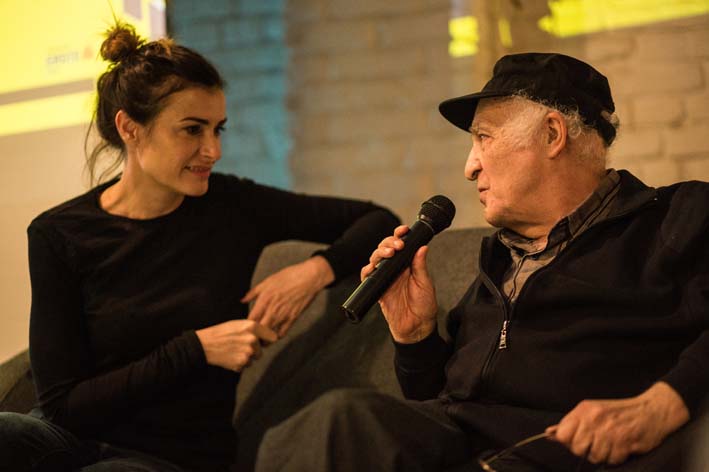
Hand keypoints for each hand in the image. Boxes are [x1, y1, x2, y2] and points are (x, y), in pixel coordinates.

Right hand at [196, 319, 277, 371]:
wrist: (204, 344)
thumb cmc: (221, 332)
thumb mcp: (238, 324)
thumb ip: (254, 329)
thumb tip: (267, 336)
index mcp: (252, 327)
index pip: (273, 337)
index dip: (267, 341)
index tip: (263, 343)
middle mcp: (252, 339)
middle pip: (261, 351)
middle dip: (253, 351)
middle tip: (239, 346)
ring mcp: (247, 353)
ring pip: (253, 359)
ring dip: (245, 358)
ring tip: (232, 350)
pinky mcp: (241, 364)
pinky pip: (244, 366)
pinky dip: (238, 364)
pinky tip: (229, 357)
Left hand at [243, 256, 333, 337]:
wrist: (309, 278)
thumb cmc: (289, 276)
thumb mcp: (268, 281)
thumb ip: (253, 292)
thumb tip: (243, 300)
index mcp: (264, 300)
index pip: (250, 320)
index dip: (246, 327)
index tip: (245, 328)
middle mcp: (272, 310)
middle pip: (258, 331)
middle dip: (253, 336)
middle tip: (251, 337)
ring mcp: (283, 315)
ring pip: (269, 335)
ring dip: (264, 339)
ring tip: (261, 339)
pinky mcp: (293, 318)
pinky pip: (282, 333)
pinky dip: (276, 337)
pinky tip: (274, 334)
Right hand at [361, 225, 437, 343]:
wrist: (416, 328)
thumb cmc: (424, 306)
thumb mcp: (425, 283)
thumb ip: (420, 266)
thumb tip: (422, 247)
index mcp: (407, 265)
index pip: (401, 245)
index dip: (399, 235)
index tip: (403, 230)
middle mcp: (395, 269)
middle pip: (385, 248)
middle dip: (388, 242)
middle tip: (397, 246)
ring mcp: (385, 278)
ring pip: (375, 259)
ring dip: (379, 252)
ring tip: (388, 253)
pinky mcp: (377, 289)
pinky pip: (367, 277)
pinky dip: (367, 270)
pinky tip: (372, 267)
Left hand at [546, 382, 689, 464]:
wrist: (652, 410)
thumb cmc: (618, 413)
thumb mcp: (591, 411)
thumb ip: (570, 424)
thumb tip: (549, 433)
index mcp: (584, 410)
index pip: (563, 435)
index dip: (569, 442)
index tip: (579, 440)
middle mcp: (595, 418)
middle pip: (577, 448)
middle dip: (587, 450)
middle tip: (599, 442)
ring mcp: (610, 430)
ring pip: (594, 457)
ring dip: (604, 454)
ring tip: (612, 443)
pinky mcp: (625, 441)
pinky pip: (612, 460)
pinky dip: (617, 457)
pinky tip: (622, 446)